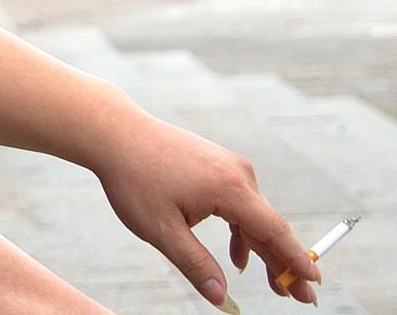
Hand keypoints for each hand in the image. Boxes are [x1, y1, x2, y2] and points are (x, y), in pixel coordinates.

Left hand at [91, 113, 319, 308]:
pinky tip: (239, 256)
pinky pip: (239, 202)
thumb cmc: (134, 178)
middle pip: (270, 225)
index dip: (296, 260)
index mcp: (230, 189)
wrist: (115, 133)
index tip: (315, 283)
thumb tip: (221, 297)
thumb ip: (194, 263)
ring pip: (255, 215)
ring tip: (273, 284)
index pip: (275, 231)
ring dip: (263, 248)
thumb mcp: (161, 229)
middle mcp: (238, 173)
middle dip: (285, 263)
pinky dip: (243, 229)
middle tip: (301, 297)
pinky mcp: (216, 163)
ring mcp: (227, 165)